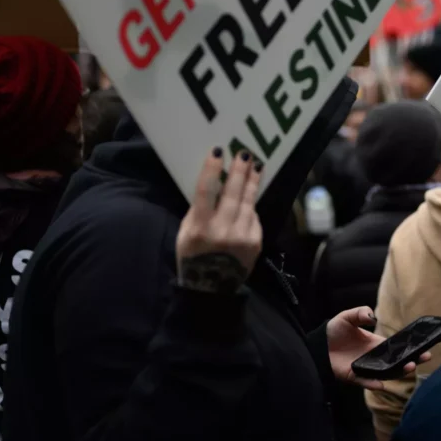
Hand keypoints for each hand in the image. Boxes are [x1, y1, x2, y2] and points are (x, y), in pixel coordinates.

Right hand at [176, 149, 262, 293]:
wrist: (212, 289)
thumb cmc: (193, 257)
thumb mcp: (185, 235)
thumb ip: (197, 212)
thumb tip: (213, 185)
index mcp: (199, 228)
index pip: (206, 192)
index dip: (211, 169)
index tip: (218, 151)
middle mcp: (222, 231)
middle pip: (233, 193)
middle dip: (240, 171)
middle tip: (245, 153)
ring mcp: (242, 237)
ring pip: (248, 202)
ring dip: (252, 181)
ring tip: (256, 165)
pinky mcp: (256, 242)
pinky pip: (254, 217)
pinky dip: (250, 207)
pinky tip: (249, 196)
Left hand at [327, 307, 430, 389]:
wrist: (318, 344)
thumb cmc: (335, 330)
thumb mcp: (347, 316)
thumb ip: (360, 313)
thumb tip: (373, 317)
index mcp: (376, 343)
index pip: (398, 347)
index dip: (410, 348)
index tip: (424, 347)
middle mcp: (374, 357)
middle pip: (396, 362)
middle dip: (411, 361)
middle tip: (423, 358)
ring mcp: (366, 367)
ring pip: (386, 373)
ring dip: (397, 372)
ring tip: (408, 368)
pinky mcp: (354, 376)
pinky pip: (365, 382)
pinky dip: (373, 384)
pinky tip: (381, 384)